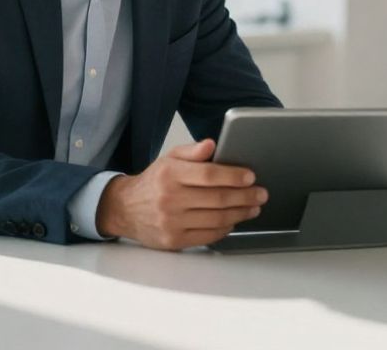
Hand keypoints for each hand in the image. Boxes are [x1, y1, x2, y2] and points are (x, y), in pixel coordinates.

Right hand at [95, 138, 266, 249]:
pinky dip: (225, 229)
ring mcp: (171, 222)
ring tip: (253, 208)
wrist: (125, 209)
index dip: (234, 176)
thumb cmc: (154, 182)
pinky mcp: (173, 241)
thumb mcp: (169, 159)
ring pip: (216, 219)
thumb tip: (212, 145)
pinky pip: (208, 236)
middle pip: (217, 199)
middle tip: (261, 194)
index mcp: (170, 174)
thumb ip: (192, 151)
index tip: (251, 177)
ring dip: (240, 214)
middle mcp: (170, 199)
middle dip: (245, 196)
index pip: (209, 175)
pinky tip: (234, 221)